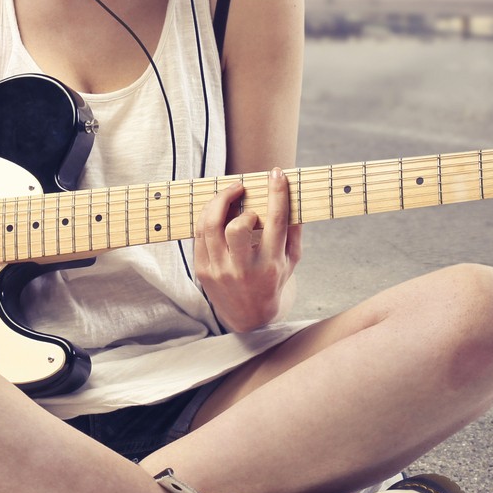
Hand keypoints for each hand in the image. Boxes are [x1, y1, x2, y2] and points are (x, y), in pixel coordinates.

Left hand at [192, 169, 302, 331]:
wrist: (250, 318)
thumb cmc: (274, 282)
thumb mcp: (291, 261)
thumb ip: (294, 232)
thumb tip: (293, 198)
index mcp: (271, 264)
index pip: (276, 222)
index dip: (277, 194)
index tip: (277, 173)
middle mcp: (244, 269)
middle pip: (236, 226)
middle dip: (236, 201)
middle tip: (242, 192)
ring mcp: (220, 270)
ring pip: (210, 226)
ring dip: (218, 202)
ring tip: (228, 194)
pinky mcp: (202, 271)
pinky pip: (198, 234)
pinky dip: (207, 217)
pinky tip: (216, 211)